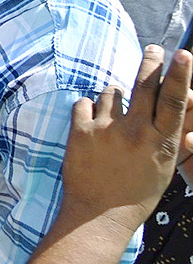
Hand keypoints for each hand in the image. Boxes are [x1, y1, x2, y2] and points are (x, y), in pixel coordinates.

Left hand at [61, 46, 192, 240]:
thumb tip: (178, 103)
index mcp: (161, 143)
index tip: (184, 54)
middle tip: (155, 49)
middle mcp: (136, 132)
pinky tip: (92, 126)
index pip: (174, 101)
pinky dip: (88, 110)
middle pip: (144, 84)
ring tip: (114, 118)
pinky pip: (85, 102)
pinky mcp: (81, 130)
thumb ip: (167, 134)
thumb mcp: (163, 165)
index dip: (180, 75)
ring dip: (114, 98)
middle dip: (152, 62)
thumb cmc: (136, 191)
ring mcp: (107, 129)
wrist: (98, 214)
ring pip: (112, 91)